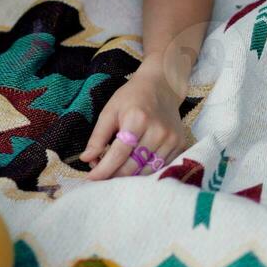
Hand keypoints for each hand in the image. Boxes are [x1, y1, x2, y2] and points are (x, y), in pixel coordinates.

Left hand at [82, 60, 188, 179]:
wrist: (162, 86)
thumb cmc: (131, 98)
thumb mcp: (109, 111)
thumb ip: (98, 137)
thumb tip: (86, 159)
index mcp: (137, 119)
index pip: (119, 153)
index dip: (104, 169)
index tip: (91, 179)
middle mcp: (157, 131)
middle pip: (133, 165)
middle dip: (114, 175)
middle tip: (101, 177)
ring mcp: (171, 140)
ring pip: (147, 171)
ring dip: (129, 177)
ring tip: (115, 173)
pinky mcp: (180, 145)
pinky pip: (160, 167)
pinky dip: (145, 172)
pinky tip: (133, 169)